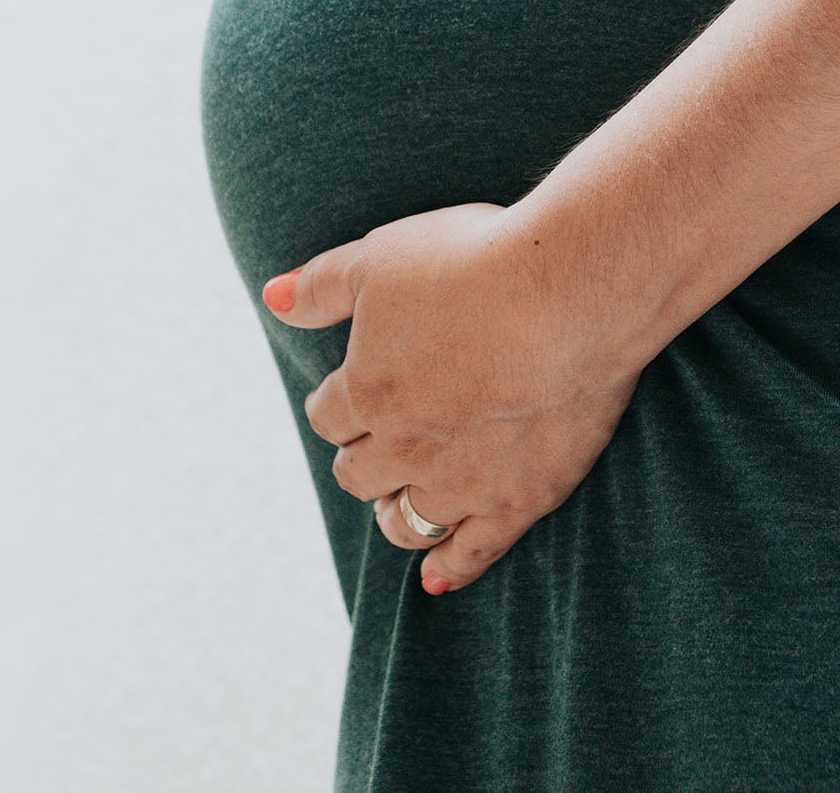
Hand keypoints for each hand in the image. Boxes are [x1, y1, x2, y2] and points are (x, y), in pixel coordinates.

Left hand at [261, 203, 651, 593]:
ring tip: (397, 506)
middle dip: (361, 459)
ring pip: (407, 519)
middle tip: (376, 446)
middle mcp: (405, 446)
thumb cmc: (469, 264)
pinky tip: (434, 580)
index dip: (335, 405)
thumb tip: (272, 299)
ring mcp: (462, 480)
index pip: (328, 417)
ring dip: (395, 513)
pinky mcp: (521, 499)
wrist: (568, 294)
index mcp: (365, 391)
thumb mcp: (377, 259)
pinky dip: (449, 569)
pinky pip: (473, 552)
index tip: (348, 396)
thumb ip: (319, 287)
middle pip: (359, 472)